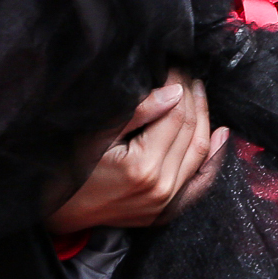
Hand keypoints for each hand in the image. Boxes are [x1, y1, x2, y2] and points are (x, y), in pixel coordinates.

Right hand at [47, 74, 228, 234]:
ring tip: (198, 92)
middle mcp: (161, 188)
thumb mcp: (95, 135)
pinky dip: (213, 158)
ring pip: (199, 152)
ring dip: (204, 118)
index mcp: (143, 167)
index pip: (176, 114)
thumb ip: (137, 112)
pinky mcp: (164, 212)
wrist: (57, 214)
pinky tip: (221, 134)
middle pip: (191, 130)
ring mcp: (165, 204)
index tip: (176, 64)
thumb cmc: (68, 170)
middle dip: (192, 96)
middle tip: (187, 72)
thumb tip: (174, 91)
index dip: (179, 84)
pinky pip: (199, 183)